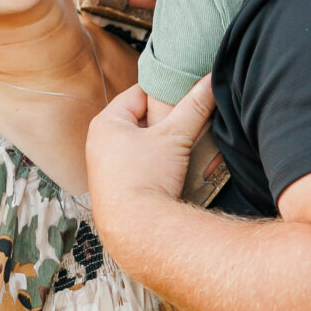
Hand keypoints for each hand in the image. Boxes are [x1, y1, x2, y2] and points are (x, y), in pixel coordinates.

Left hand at [85, 76, 213, 254]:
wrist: (137, 232)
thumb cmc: (147, 179)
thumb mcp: (174, 136)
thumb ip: (194, 106)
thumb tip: (211, 79)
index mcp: (106, 123)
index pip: (139, 93)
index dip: (164, 92)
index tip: (186, 93)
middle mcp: (99, 143)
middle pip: (140, 119)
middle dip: (165, 120)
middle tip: (188, 120)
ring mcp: (105, 168)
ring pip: (141, 144)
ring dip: (162, 144)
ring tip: (182, 145)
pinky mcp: (115, 189)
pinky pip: (139, 165)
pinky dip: (155, 163)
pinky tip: (172, 169)